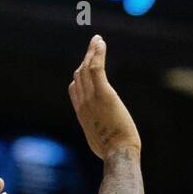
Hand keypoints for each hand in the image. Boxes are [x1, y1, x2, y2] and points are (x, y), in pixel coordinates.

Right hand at [69, 35, 140, 159]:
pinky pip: (96, 69)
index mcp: (82, 115)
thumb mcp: (100, 142)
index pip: (75, 89)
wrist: (117, 154)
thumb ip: (99, 131)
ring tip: (98, 40)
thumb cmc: (113, 152)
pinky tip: (100, 43)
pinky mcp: (104, 94)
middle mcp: (83, 104)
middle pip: (79, 76)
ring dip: (91, 52)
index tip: (87, 64)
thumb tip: (104, 137)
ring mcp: (92, 99)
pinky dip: (97, 54)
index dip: (79, 75)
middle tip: (94, 45)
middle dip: (86, 58)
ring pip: (86, 69)